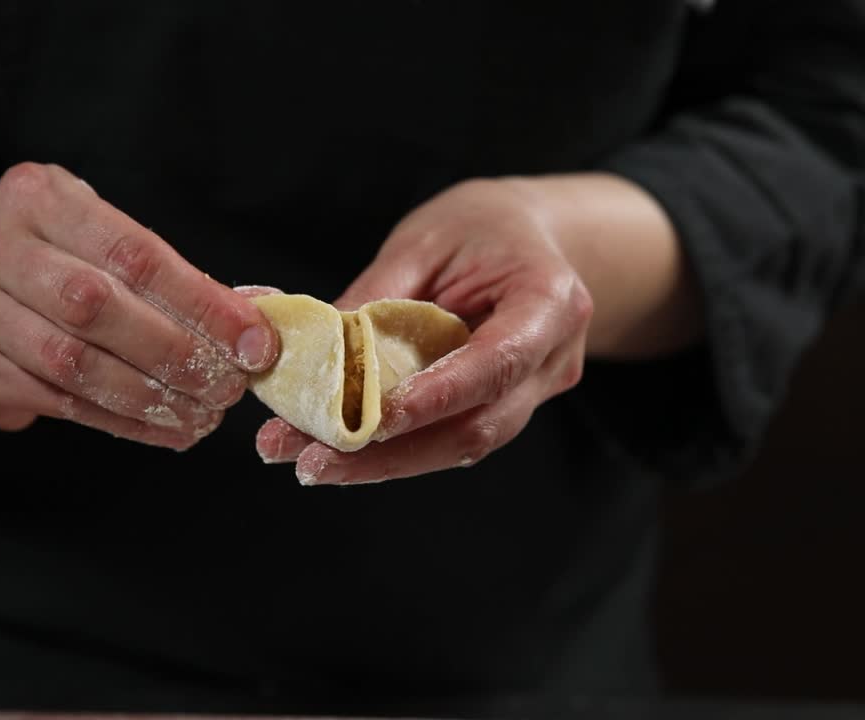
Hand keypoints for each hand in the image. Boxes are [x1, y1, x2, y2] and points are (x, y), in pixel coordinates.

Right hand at [0, 163, 278, 449]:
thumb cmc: (57, 260)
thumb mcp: (104, 239)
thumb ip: (173, 276)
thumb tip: (256, 323)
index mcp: (37, 197)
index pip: (133, 253)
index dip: (202, 302)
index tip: (254, 341)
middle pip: (96, 307)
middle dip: (175, 352)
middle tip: (230, 385)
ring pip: (74, 364)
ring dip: (152, 397)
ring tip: (204, 413)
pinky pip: (61, 403)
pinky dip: (124, 421)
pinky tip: (168, 429)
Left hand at [255, 178, 592, 482]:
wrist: (528, 235)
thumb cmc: (480, 227)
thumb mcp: (423, 243)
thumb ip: (375, 298)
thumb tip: (311, 354)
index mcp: (549, 302)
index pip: (497, 363)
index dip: (437, 398)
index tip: (374, 421)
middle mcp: (553, 359)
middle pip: (478, 426)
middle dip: (391, 453)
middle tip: (314, 462)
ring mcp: (536, 392)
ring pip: (462, 445)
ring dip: (386, 463)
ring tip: (314, 463)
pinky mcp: (507, 409)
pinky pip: (452, 437)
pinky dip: (398, 450)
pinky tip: (344, 453)